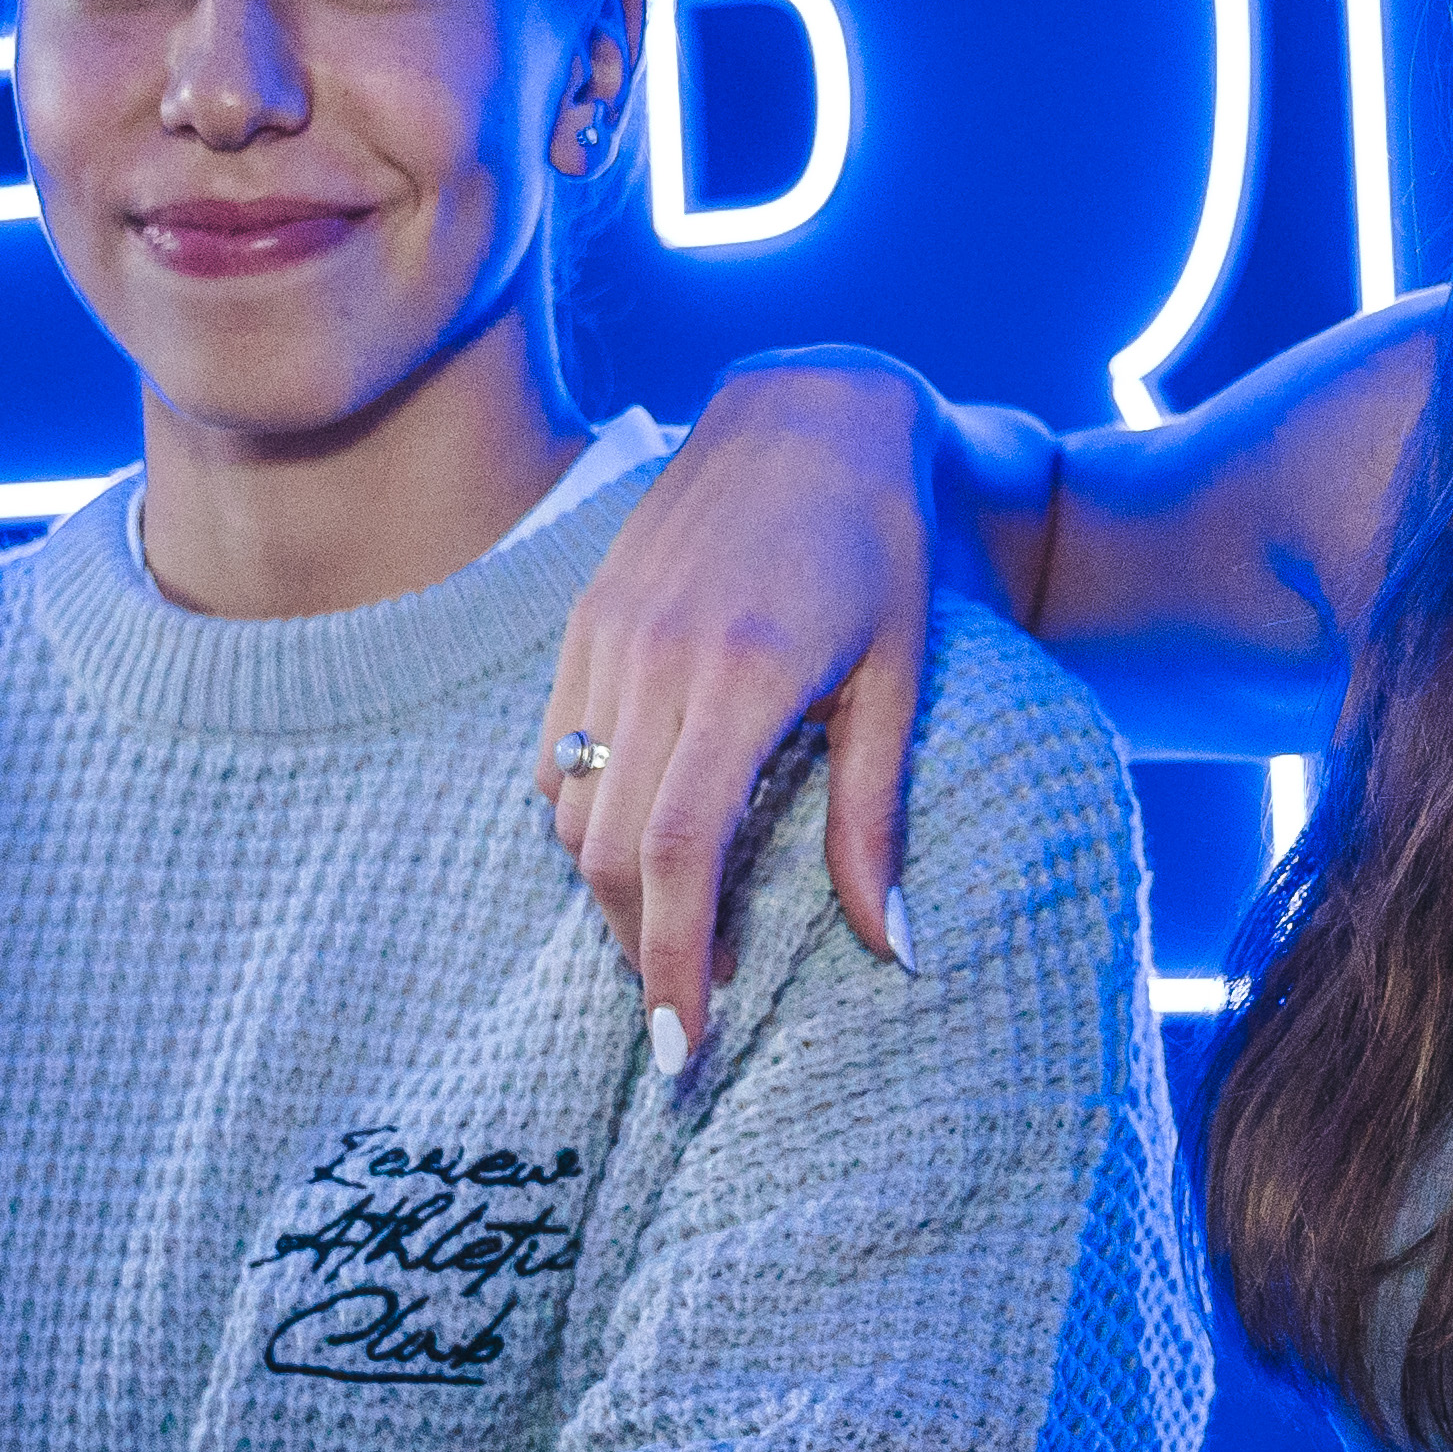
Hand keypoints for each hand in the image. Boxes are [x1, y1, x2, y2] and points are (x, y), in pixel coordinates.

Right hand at [539, 353, 944, 1054]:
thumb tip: (896, 947)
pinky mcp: (583, 619)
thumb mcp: (900, 679)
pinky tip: (638, 845)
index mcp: (742, 676)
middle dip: (641, 950)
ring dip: (612, 890)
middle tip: (688, 1013)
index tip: (686, 1044)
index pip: (679, 853)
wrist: (811, 408)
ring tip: (673, 934)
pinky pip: (552, 751)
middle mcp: (656, 657)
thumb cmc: (881, 544)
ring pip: (570, 808)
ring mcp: (606, 634)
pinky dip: (580, 817)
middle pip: (611, 850)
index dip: (675, 960)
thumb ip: (877, 816)